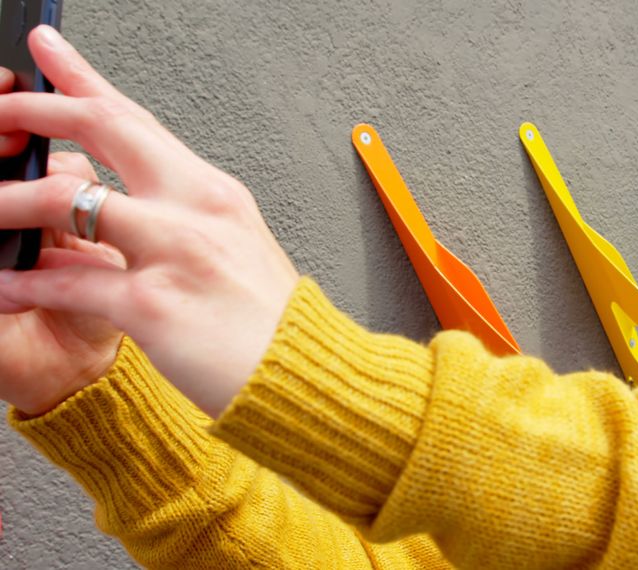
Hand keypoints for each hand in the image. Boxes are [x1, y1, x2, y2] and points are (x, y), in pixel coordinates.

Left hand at [0, 26, 299, 416]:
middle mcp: (196, 209)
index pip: (137, 120)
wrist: (301, 377)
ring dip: (11, 202)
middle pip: (104, 129)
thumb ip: (176, 219)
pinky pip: (71, 283)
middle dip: (36, 109)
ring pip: (70, 201)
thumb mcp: (231, 249)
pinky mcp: (154, 304)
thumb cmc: (268, 323)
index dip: (83, 79)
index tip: (47, 52)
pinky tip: (9, 285)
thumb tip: (112, 203)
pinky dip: (29, 284)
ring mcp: (176, 252)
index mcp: (212, 193)